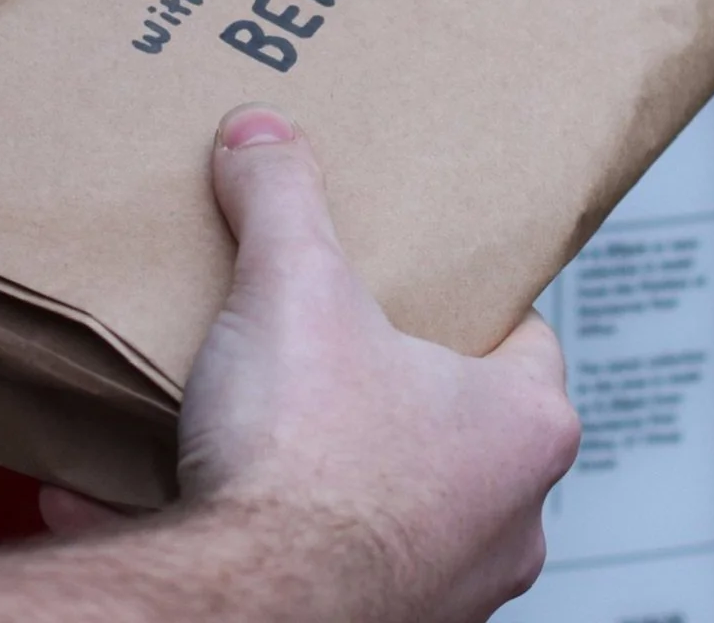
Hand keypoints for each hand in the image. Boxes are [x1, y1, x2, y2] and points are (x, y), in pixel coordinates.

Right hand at [44, 103, 578, 622]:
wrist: (235, 616)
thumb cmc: (307, 477)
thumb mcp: (293, 288)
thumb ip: (282, 198)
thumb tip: (261, 137)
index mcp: (523, 428)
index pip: (526, 338)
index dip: (471, 302)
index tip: (425, 282)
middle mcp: (504, 523)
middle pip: (457, 420)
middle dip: (389, 382)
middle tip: (334, 340)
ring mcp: (444, 590)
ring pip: (395, 499)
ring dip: (332, 462)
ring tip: (262, 415)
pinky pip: (324, 561)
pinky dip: (264, 526)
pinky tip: (187, 486)